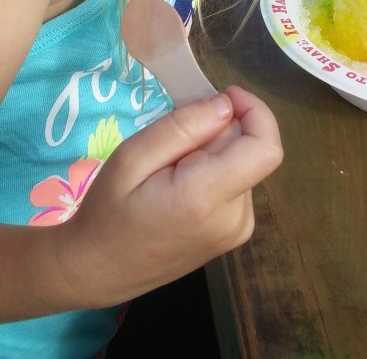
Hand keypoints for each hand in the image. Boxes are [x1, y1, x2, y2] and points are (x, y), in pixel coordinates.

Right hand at [58, 87, 282, 306]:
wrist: (101, 270)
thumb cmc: (109, 213)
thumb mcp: (131, 158)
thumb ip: (181, 128)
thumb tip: (226, 106)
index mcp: (207, 198)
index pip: (265, 148)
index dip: (255, 112)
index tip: (225, 95)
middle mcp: (234, 217)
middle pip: (249, 150)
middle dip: (219, 132)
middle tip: (173, 145)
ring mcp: (237, 230)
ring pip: (242, 163)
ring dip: (214, 153)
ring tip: (171, 170)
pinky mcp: (235, 233)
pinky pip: (237, 182)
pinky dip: (215, 172)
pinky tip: (181, 186)